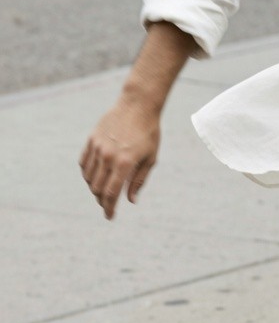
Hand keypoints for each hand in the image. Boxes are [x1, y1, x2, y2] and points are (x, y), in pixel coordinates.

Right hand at [79, 98, 159, 220]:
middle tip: (107, 205)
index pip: (111, 193)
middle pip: (98, 188)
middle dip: (101, 201)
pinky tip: (95, 177)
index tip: (110, 217)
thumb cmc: (149, 133)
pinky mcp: (91, 139)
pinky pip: (84, 163)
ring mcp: (98, 147)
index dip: (109, 208)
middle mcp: (108, 156)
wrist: (137, 105)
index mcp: (125, 163)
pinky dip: (88, 174)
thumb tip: (130, 201)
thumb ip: (139, 181)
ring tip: (103, 192)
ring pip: (89, 177)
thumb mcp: (150, 159)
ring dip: (94, 188)